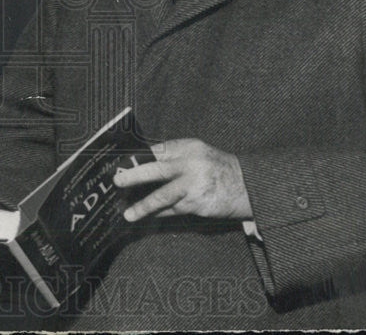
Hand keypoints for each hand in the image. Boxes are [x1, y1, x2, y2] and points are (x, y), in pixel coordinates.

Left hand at [114, 138, 252, 221]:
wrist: (248, 186)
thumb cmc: (217, 169)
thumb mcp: (198, 154)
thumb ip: (174, 157)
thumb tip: (142, 165)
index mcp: (188, 147)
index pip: (157, 151)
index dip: (137, 158)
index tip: (120, 165)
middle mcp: (190, 164)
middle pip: (157, 170)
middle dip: (134, 176)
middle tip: (118, 182)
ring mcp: (194, 185)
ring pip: (162, 196)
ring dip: (143, 206)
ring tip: (128, 213)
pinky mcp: (197, 204)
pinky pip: (172, 210)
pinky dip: (158, 214)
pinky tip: (147, 217)